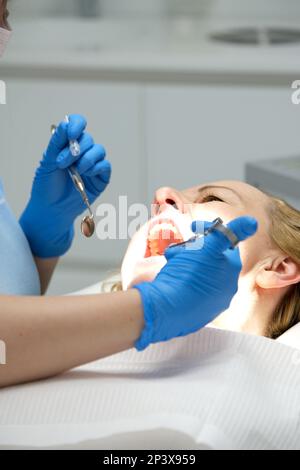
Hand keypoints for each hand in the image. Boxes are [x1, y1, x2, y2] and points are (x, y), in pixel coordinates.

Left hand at [20, 114, 110, 257]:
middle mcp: (81, 153)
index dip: (77, 124)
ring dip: (87, 158)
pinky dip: (96, 167)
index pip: (76, 125)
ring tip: (77, 170)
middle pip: (88, 139)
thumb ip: (57, 143)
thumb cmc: (46, 186)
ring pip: (98, 150)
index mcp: (67, 145)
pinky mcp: (101, 178)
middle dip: (76, 149)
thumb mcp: (47, 162)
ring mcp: (92, 165)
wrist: (51, 210)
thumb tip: (66, 123)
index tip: (71, 133)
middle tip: (63, 162)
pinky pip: (104, 166)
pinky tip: (86, 174)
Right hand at [134, 216, 257, 350]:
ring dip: (185, 261)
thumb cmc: (187, 276)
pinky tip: (172, 279)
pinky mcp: (197, 313)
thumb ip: (230, 233)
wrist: (165, 309)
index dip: (209, 232)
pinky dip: (182, 279)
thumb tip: (253, 222)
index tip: (193, 227)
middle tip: (180, 249)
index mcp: (231, 271)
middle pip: (211, 258)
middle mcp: (226, 288)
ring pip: (200, 272)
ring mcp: (212, 303)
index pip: (225, 243)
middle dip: (194, 249)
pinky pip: (191, 288)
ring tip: (172, 262)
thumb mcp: (208, 248)